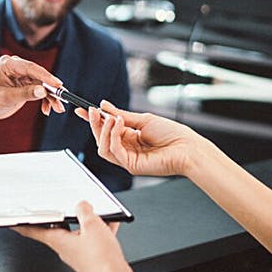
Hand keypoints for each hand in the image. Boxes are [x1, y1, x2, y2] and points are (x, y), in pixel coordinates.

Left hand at [0, 55, 65, 120]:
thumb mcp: (6, 98)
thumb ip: (25, 94)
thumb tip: (43, 91)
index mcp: (8, 64)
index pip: (31, 68)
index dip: (46, 76)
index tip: (58, 85)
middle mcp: (16, 66)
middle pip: (39, 75)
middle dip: (51, 88)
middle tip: (62, 99)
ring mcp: (21, 74)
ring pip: (42, 83)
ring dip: (51, 96)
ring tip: (58, 108)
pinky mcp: (25, 83)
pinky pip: (40, 89)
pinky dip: (45, 99)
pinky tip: (47, 109)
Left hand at [16, 201, 138, 271]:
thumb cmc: (101, 261)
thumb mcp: (92, 226)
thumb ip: (85, 212)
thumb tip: (82, 205)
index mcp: (58, 241)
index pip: (33, 231)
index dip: (21, 225)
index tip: (13, 221)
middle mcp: (65, 248)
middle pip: (57, 229)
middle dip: (60, 216)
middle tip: (59, 206)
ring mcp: (78, 254)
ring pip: (78, 233)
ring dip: (85, 223)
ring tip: (95, 213)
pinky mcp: (91, 258)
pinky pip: (92, 240)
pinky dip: (99, 231)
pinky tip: (109, 224)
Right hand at [76, 101, 202, 176]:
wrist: (188, 148)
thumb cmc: (172, 134)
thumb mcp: (143, 119)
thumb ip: (121, 115)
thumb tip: (104, 106)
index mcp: (129, 137)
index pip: (105, 129)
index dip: (93, 120)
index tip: (83, 110)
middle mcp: (126, 149)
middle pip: (101, 138)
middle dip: (95, 124)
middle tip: (93, 111)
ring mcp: (127, 159)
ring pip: (103, 147)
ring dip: (103, 130)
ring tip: (111, 118)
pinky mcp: (130, 165)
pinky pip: (113, 151)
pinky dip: (113, 136)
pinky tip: (119, 124)